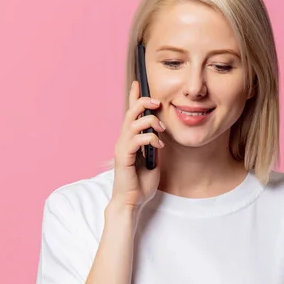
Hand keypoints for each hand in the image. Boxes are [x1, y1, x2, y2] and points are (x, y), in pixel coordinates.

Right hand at [111, 81, 164, 208]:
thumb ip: (154, 145)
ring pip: (132, 122)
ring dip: (149, 121)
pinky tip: (159, 146)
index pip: (131, 113)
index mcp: (130, 139)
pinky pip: (136, 139)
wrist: (132, 202)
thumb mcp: (153, 159)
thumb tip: (160, 133)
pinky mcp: (123, 156)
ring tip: (161, 128)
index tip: (139, 82)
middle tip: (157, 101)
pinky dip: (150, 138)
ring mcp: (122, 147)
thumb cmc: (141, 183)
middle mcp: (124, 140)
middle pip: (130, 112)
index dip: (134, 97)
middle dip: (143, 101)